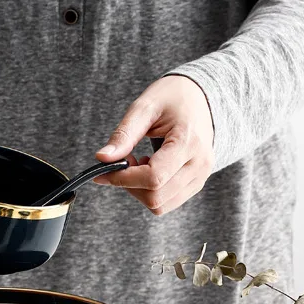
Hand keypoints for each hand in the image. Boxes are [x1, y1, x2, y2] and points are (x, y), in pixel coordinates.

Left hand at [94, 76, 214, 215]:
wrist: (201, 97)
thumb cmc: (173, 97)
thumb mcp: (145, 107)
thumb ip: (124, 134)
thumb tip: (102, 158)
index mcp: (189, 142)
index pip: (153, 177)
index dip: (123, 179)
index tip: (104, 170)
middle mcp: (200, 164)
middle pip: (155, 197)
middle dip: (129, 185)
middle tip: (125, 161)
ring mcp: (200, 177)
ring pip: (160, 205)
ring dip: (139, 191)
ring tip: (139, 164)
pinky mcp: (196, 184)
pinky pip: (167, 202)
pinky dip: (150, 192)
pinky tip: (150, 169)